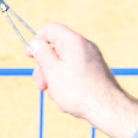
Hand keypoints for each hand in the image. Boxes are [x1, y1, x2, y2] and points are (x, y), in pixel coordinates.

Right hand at [28, 23, 137, 137]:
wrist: (107, 108)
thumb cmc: (77, 90)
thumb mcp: (52, 70)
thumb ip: (41, 53)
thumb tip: (35, 41)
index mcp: (73, 41)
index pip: (50, 29)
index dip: (36, 40)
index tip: (30, 57)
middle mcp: (84, 45)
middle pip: (56, 48)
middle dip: (44, 66)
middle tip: (42, 85)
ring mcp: (91, 58)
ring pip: (64, 62)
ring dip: (54, 77)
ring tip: (56, 94)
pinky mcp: (95, 70)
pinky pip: (74, 71)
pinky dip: (66, 81)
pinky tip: (67, 97)